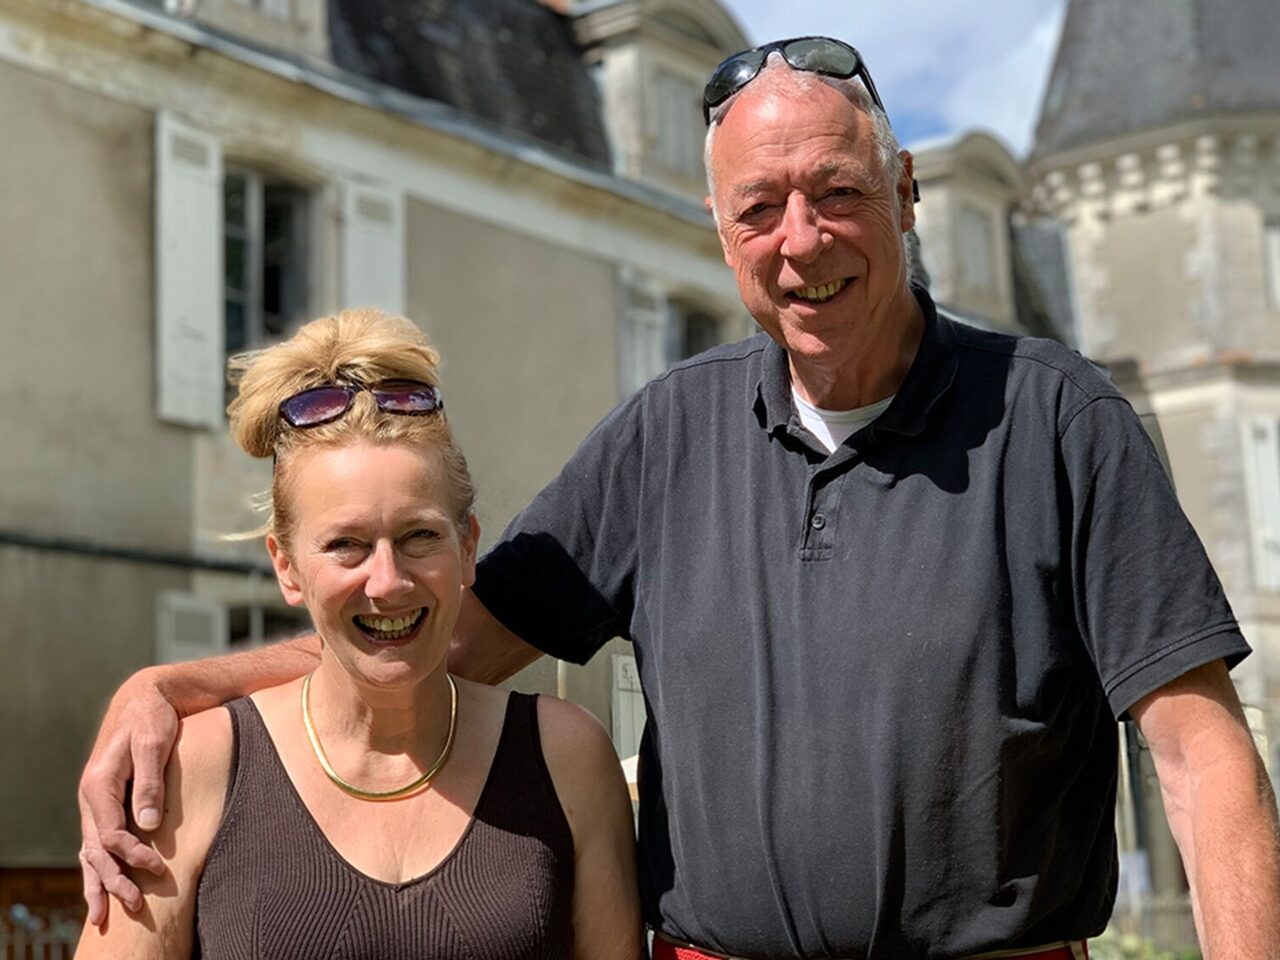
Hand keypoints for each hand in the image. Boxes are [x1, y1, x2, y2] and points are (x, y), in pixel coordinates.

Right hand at [77, 671, 178, 925]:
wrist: (145, 699)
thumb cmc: (152, 717)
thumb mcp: (154, 743)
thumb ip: (151, 782)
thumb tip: (149, 824)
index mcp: (98, 783)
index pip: (111, 832)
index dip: (132, 854)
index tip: (157, 868)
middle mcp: (91, 796)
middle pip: (96, 849)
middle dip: (114, 880)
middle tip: (135, 906)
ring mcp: (96, 802)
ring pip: (91, 851)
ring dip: (101, 882)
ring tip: (106, 915)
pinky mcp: (107, 803)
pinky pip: (97, 842)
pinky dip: (98, 867)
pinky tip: (100, 889)